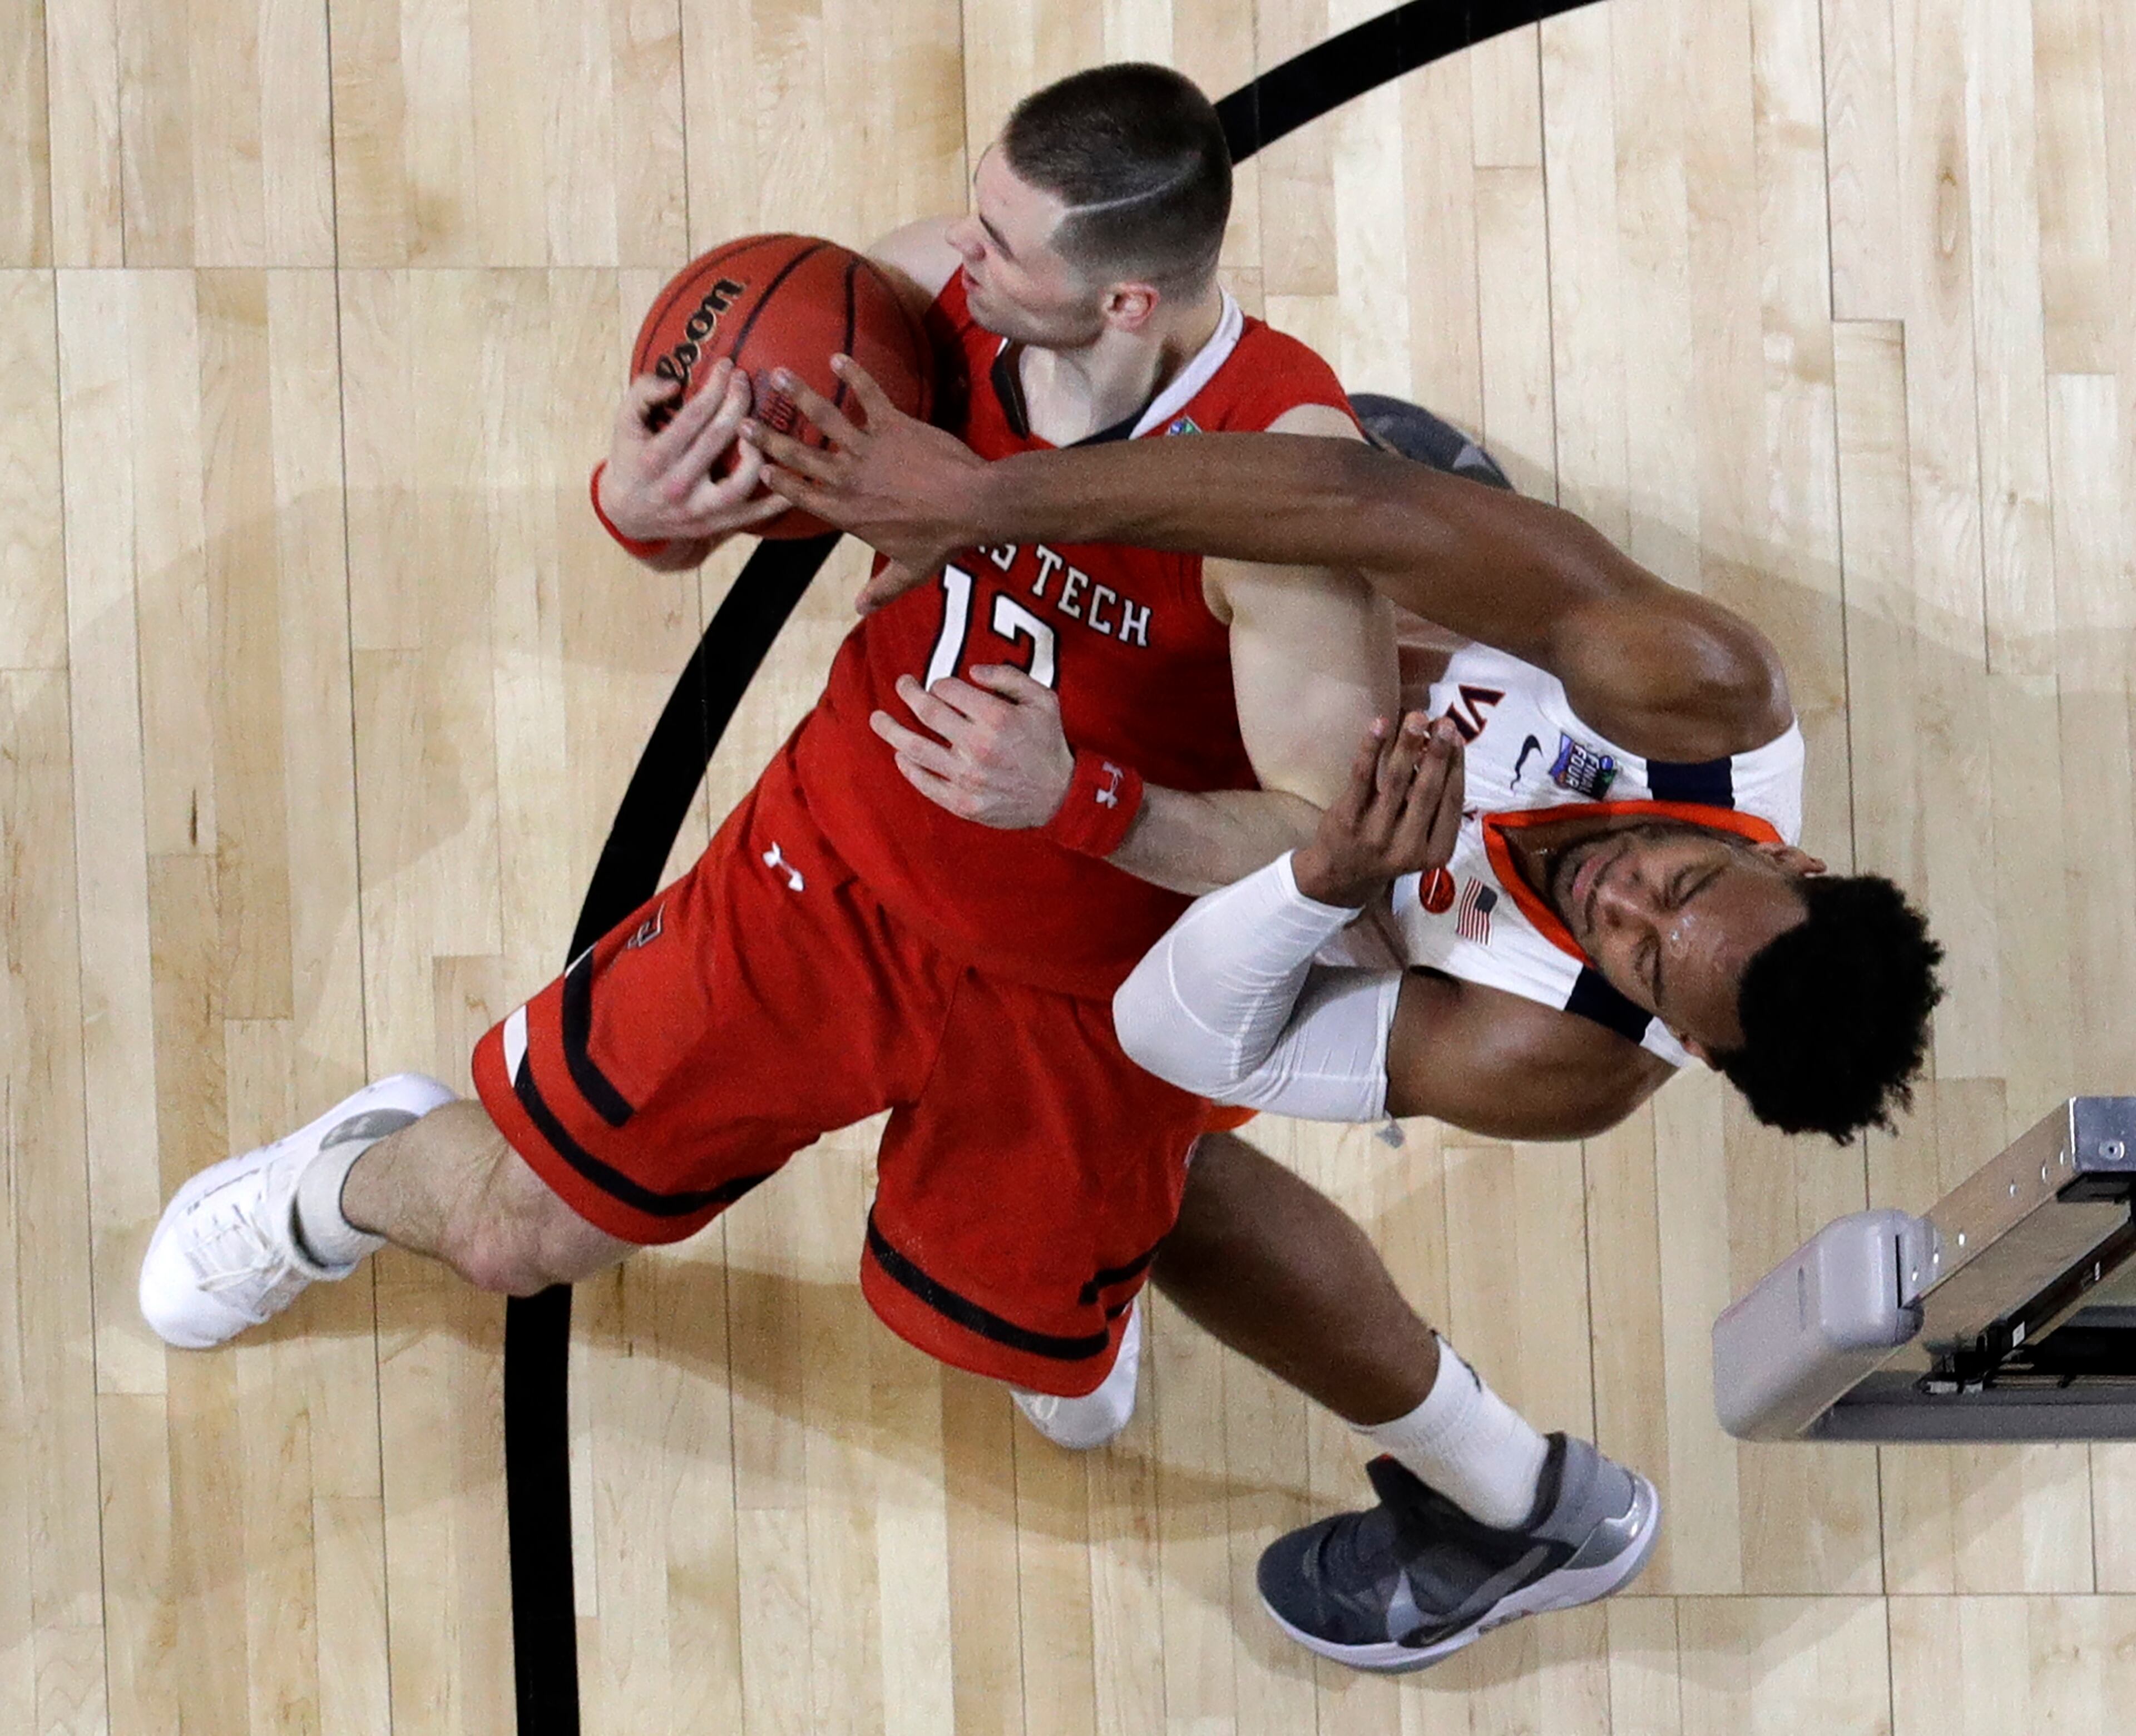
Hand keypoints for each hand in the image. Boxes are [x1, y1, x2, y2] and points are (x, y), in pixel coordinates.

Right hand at [599, 360, 790, 548]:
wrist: (628, 516)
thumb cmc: (630, 459)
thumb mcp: (624, 423)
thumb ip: (642, 394)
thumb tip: (675, 383)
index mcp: (655, 458)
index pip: (692, 416)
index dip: (714, 387)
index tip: (728, 366)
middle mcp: (677, 485)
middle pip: (718, 439)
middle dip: (737, 403)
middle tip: (745, 381)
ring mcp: (698, 510)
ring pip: (740, 483)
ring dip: (757, 451)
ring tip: (759, 428)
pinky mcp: (714, 525)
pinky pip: (752, 516)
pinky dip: (776, 502)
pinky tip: (794, 481)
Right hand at [743, 356, 989, 611]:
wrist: (971, 505)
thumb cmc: (941, 540)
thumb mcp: (910, 571)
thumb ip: (883, 590)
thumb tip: (862, 610)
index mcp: (848, 513)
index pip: (803, 495)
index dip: (780, 482)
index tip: (760, 470)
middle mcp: (849, 479)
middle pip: (800, 455)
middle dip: (769, 438)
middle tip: (743, 423)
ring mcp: (868, 449)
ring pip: (825, 418)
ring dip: (798, 395)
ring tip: (775, 375)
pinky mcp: (893, 425)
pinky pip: (869, 394)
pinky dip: (853, 375)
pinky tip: (836, 356)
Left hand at [869, 664, 1074, 826]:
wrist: (1060, 796)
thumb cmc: (1049, 743)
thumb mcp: (1043, 699)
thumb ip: (1009, 678)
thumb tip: (971, 672)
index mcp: (995, 717)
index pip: (947, 690)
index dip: (939, 683)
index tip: (940, 686)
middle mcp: (976, 746)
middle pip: (926, 711)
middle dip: (908, 692)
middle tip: (902, 684)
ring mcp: (966, 777)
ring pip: (913, 747)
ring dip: (889, 729)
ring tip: (877, 718)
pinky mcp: (961, 802)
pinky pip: (924, 782)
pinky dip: (907, 767)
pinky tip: (900, 755)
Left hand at [1292, 712, 1465, 907]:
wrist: (1342, 878)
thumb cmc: (1391, 849)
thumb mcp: (1422, 842)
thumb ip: (1436, 807)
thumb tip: (1447, 749)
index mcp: (1436, 853)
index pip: (1452, 802)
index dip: (1457, 767)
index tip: (1458, 738)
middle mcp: (1408, 847)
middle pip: (1427, 790)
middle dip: (1437, 752)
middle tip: (1445, 721)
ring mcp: (1375, 834)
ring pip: (1395, 780)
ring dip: (1408, 744)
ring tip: (1416, 717)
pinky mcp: (1347, 819)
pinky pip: (1362, 776)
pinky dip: (1372, 748)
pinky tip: (1380, 724)